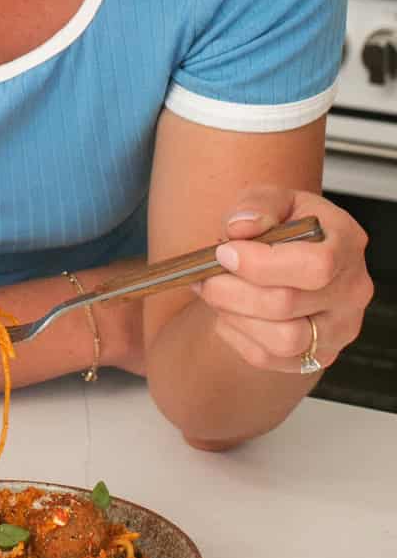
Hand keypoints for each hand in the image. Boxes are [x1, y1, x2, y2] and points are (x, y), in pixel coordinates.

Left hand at [197, 186, 372, 374]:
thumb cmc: (286, 225)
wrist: (292, 256)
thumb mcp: (275, 199)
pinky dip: (238, 336)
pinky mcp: (318, 355)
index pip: (315, 266)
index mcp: (347, 244)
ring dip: (235, 317)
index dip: (261, 264)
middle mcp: (352, 290)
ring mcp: (339, 328)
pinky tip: (229, 312)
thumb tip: (240, 227)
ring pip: (282, 340)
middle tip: (205, 276)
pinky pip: (270, 359)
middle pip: (288, 304)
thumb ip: (258, 204)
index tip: (224, 253)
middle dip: (232, 290)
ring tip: (216, 293)